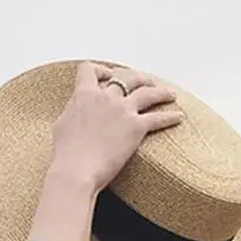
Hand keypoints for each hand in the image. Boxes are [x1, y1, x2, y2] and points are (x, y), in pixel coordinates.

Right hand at [51, 61, 183, 192]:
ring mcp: (123, 111)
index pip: (90, 70)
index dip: (100, 70)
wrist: (76, 170)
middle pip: (127, 78)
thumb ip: (73, 112)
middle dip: (139, 78)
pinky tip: (178, 117)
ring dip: (161, 92)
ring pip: (148, 92)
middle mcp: (106, 98)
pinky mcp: (136, 128)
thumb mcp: (62, 125)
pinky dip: (170, 117)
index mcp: (84, 95)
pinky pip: (158, 118)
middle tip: (147, 83)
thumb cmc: (66, 154)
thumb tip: (77, 110)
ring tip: (170, 94)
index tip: (107, 75)